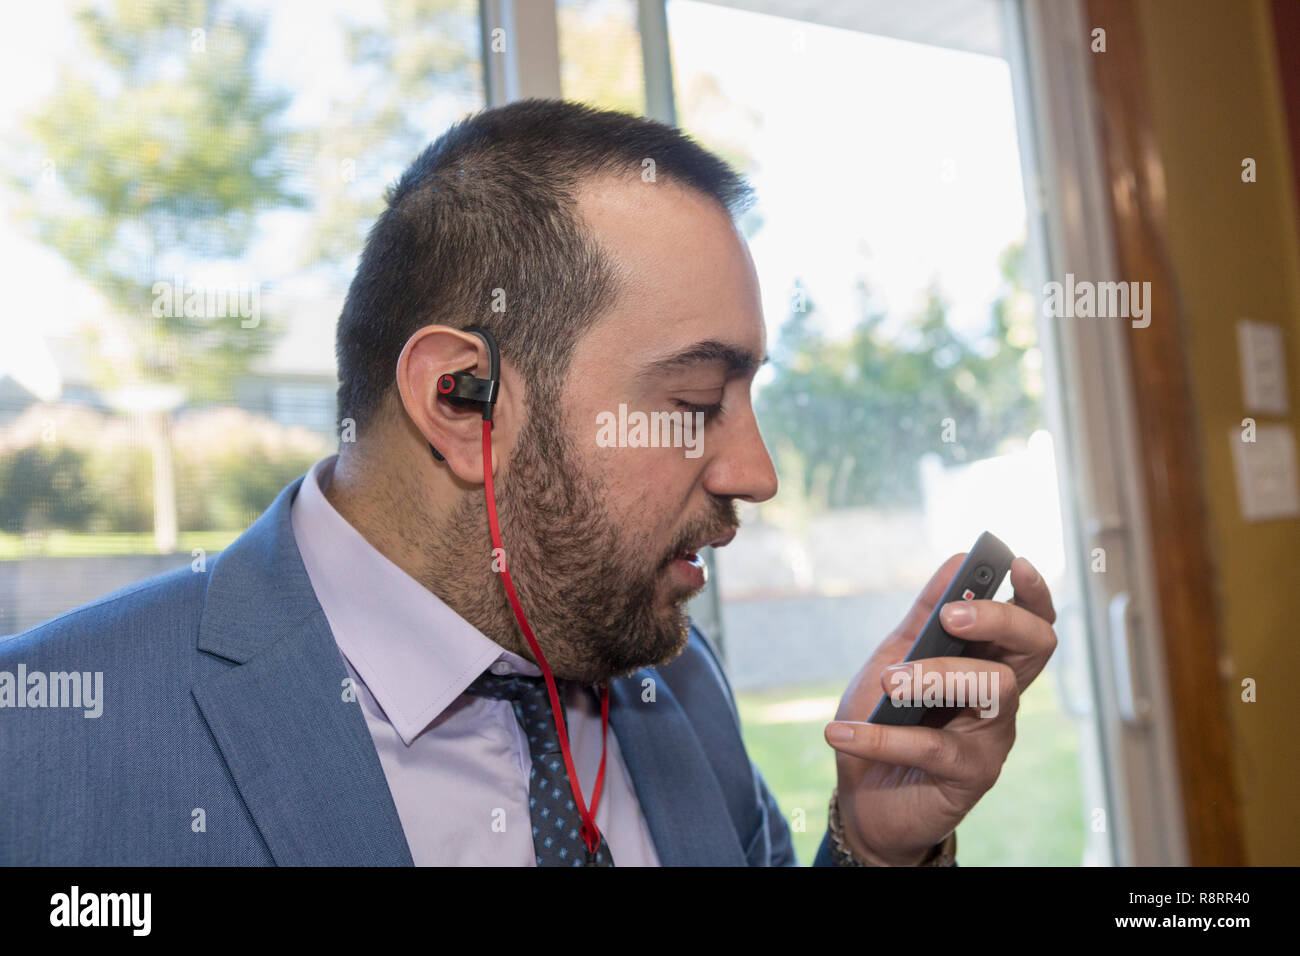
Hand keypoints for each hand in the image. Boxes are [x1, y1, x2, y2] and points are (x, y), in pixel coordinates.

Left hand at [823, 553, 1056, 864]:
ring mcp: (992, 737)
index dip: (1033, 592)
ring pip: (993, 689)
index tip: (1013, 563)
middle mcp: (1002, 696)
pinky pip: (934, 747)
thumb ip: (924, 616)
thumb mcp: (895, 656)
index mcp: (988, 660)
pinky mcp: (970, 777)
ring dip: (935, 676)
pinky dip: (882, 737)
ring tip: (887, 684)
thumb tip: (956, 561)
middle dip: (999, 620)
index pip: (1033, 621)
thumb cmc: (885, 718)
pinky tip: (841, 733)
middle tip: (952, 617)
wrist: (863, 794)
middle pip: (1035, 646)